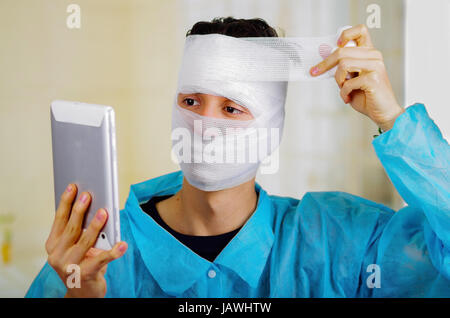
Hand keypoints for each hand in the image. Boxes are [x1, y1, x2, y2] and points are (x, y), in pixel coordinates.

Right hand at [45, 183, 126, 297]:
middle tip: (88, 195)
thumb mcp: (76, 246)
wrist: (82, 292)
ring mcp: (69, 266)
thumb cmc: (81, 262)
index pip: (59, 219)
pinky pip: (101, 260)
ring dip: (95, 226)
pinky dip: (114, 252)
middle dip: (80, 210)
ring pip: (85, 241)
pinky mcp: (85, 275)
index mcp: (53, 245)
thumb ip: (79, 230)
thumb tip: (95, 207)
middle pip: (71, 228)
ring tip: (104, 212)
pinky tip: (123, 245)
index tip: (72, 187)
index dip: (66, 202)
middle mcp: (57, 255)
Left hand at [310, 24, 404, 130]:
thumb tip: (323, 55)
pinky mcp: (373, 78)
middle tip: (315, 72)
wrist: (383, 112)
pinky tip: (348, 98)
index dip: (345, 35)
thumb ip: (341, 67)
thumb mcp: (350, 79)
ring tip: (343, 89)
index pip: (359, 31)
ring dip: (338, 80)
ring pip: (343, 64)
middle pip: (342, 51)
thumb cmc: (367, 96)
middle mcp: (374, 56)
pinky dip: (344, 92)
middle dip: (325, 64)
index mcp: (369, 53)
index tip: (336, 45)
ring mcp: (375, 66)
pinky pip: (348, 82)